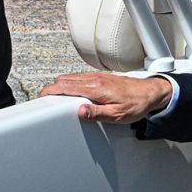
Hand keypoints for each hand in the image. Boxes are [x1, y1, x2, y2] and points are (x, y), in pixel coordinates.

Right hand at [40, 72, 172, 124]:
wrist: (150, 93)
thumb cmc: (136, 104)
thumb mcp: (117, 115)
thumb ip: (97, 113)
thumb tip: (80, 111)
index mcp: (95, 88)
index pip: (65, 86)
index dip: (50, 91)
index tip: (42, 97)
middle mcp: (93, 79)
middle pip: (63, 80)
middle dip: (52, 89)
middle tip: (47, 100)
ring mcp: (96, 76)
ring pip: (70, 78)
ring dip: (61, 86)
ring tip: (58, 99)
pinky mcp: (99, 77)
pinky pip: (78, 78)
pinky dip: (70, 85)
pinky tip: (74, 94)